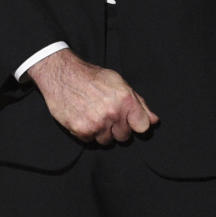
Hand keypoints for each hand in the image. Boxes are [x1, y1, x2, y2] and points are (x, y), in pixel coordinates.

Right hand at [28, 48, 157, 144]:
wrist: (61, 75)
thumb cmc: (91, 77)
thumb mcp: (118, 83)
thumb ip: (139, 103)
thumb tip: (154, 120)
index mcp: (125, 100)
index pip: (142, 127)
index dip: (136, 124)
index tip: (129, 120)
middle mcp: (113, 113)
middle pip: (124, 137)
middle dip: (117, 128)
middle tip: (106, 114)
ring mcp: (97, 123)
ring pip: (107, 141)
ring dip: (102, 132)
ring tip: (93, 114)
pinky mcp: (82, 130)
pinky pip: (90, 140)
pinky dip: (87, 132)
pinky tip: (83, 117)